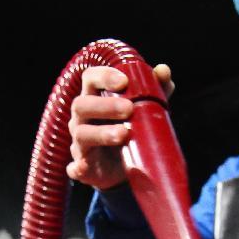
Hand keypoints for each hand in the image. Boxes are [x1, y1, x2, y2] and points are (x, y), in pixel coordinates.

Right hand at [67, 63, 173, 190]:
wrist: (127, 166)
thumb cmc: (131, 128)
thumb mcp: (145, 109)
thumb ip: (155, 89)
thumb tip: (163, 71)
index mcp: (94, 98)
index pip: (90, 78)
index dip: (103, 77)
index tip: (124, 82)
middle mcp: (82, 118)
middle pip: (81, 105)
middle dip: (105, 106)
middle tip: (129, 109)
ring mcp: (79, 143)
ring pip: (82, 134)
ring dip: (102, 132)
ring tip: (124, 134)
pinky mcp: (82, 167)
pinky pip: (75, 167)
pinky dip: (77, 167)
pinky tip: (82, 167)